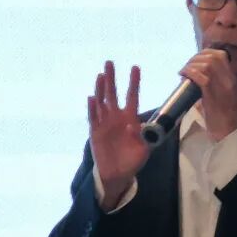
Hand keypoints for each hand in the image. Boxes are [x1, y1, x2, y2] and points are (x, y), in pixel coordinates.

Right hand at [88, 61, 147, 209]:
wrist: (118, 174)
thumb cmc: (133, 160)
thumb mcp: (144, 149)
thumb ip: (142, 137)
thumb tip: (133, 126)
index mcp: (131, 118)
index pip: (132, 96)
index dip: (133, 82)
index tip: (135, 67)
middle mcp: (117, 117)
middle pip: (113, 93)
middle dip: (112, 78)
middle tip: (110, 62)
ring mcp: (105, 123)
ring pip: (101, 102)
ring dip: (101, 89)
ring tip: (101, 75)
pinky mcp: (96, 131)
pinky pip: (93, 118)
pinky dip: (92, 108)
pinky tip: (92, 97)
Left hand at [180, 48, 236, 140]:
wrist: (227, 132)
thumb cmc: (220, 117)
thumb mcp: (218, 95)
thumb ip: (209, 84)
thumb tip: (191, 76)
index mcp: (231, 78)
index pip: (220, 55)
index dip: (204, 53)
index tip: (194, 60)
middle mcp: (228, 80)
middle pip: (212, 57)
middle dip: (195, 58)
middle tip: (186, 67)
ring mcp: (222, 87)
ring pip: (207, 65)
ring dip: (191, 65)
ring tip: (183, 72)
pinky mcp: (213, 96)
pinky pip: (202, 77)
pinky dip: (190, 73)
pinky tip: (183, 76)